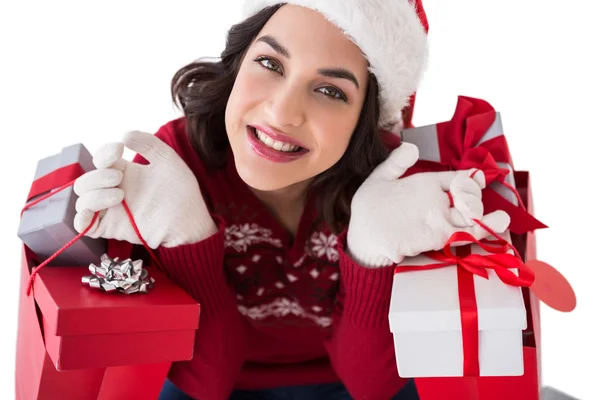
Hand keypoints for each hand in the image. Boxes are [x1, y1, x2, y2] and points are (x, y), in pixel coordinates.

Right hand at [73, 130, 217, 247]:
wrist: (190, 220)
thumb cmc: (181, 191)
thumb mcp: (167, 160)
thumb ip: (148, 144)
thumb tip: (124, 135)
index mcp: (124, 172)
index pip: (100, 160)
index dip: (104, 152)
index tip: (118, 149)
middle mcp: (114, 190)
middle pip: (86, 181)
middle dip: (97, 176)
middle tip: (119, 177)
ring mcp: (111, 210)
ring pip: (82, 200)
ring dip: (94, 194)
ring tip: (119, 194)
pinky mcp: (112, 228)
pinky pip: (84, 225)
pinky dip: (82, 217)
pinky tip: (97, 210)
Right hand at [347, 143, 509, 266]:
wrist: (364, 239)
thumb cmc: (368, 209)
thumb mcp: (378, 177)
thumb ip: (396, 162)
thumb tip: (412, 147)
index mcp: (423, 182)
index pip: (455, 178)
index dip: (469, 180)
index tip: (477, 180)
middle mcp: (435, 200)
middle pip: (468, 198)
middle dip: (474, 200)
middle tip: (475, 207)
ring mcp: (439, 221)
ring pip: (471, 217)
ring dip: (488, 218)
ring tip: (502, 218)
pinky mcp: (439, 240)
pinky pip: (466, 235)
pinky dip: (484, 231)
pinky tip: (496, 228)